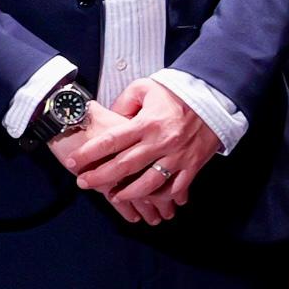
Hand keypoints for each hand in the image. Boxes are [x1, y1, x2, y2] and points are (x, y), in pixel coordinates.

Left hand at [69, 78, 220, 224]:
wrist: (215, 99)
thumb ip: (124, 103)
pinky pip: (176, 187)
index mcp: (146, 123)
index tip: (73, 162)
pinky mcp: (192, 165)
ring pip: (150, 183)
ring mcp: (178, 156)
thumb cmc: (175, 93)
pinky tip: (150, 200)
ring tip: (113, 196)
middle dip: (100, 177)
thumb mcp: (145, 88)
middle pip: (125, 166)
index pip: (111, 141)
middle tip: (82, 183)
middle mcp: (160, 142)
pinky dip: (163, 196)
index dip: (89, 154)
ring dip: (129, 193)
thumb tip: (107, 117)